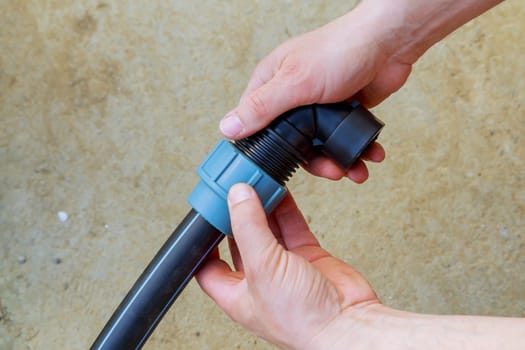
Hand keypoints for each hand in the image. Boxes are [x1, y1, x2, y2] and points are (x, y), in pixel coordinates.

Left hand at [195, 184, 524, 349]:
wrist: (350, 324)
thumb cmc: (304, 320)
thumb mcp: (264, 269)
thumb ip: (249, 228)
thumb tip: (237, 196)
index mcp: (237, 294)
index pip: (208, 265)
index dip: (203, 241)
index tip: (205, 215)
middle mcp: (258, 280)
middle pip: (239, 240)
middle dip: (235, 215)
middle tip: (233, 189)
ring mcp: (283, 267)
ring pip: (266, 229)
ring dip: (261, 206)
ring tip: (255, 183)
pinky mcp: (306, 257)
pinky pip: (291, 226)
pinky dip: (285, 208)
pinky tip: (280, 190)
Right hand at [218, 2, 408, 181]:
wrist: (389, 43)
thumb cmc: (340, 49)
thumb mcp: (295, 82)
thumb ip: (262, 107)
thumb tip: (228, 127)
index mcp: (272, 83)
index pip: (254, 124)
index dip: (263, 150)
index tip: (275, 170)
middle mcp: (292, 96)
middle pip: (292, 143)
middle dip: (313, 162)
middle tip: (330, 171)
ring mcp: (319, 106)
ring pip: (319, 145)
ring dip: (338, 161)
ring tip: (355, 169)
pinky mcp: (342, 112)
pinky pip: (343, 140)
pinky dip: (356, 150)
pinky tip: (368, 154)